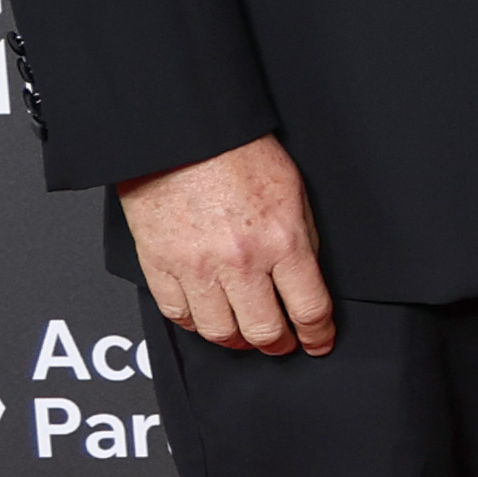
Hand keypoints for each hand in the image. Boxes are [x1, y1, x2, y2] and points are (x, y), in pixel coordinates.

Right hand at [121, 136, 333, 357]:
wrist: (183, 132)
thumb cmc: (237, 152)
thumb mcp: (292, 192)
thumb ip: (302, 240)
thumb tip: (306, 282)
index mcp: (282, 240)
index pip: (309, 309)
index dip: (318, 334)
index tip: (318, 340)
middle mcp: (240, 260)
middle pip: (264, 331)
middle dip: (279, 344)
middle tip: (282, 342)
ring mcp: (196, 267)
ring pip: (220, 332)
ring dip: (236, 340)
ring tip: (244, 333)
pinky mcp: (159, 265)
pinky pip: (178, 315)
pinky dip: (194, 322)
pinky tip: (206, 315)